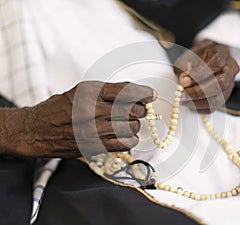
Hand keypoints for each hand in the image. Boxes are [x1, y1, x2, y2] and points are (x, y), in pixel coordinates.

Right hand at [3, 81, 155, 157]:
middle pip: (135, 111)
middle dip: (140, 109)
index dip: (144, 93)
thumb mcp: (84, 90)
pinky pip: (125, 144)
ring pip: (132, 128)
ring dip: (133, 125)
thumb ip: (110, 90)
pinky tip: (121, 135)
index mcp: (92, 92)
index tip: (150, 94)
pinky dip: (129, 139)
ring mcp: (95, 131)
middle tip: (135, 109)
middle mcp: (95, 111)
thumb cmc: (62, 107)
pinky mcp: (96, 146)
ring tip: (124, 122)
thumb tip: (138, 91)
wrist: (39, 129)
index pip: (128, 91)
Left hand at [174, 39, 239, 112]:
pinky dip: (200, 108)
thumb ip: (185, 66)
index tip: (184, 82)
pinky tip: (189, 103)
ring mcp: (230, 84)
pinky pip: (214, 107)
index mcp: (222, 53)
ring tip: (183, 99)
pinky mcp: (224, 96)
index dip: (199, 74)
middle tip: (182, 94)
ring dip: (198, 102)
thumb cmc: (196, 56)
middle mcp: (230, 69)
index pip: (216, 64)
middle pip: (220, 84)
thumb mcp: (187, 56)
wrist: (203, 60)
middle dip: (199, 91)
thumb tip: (184, 81)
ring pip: (218, 98)